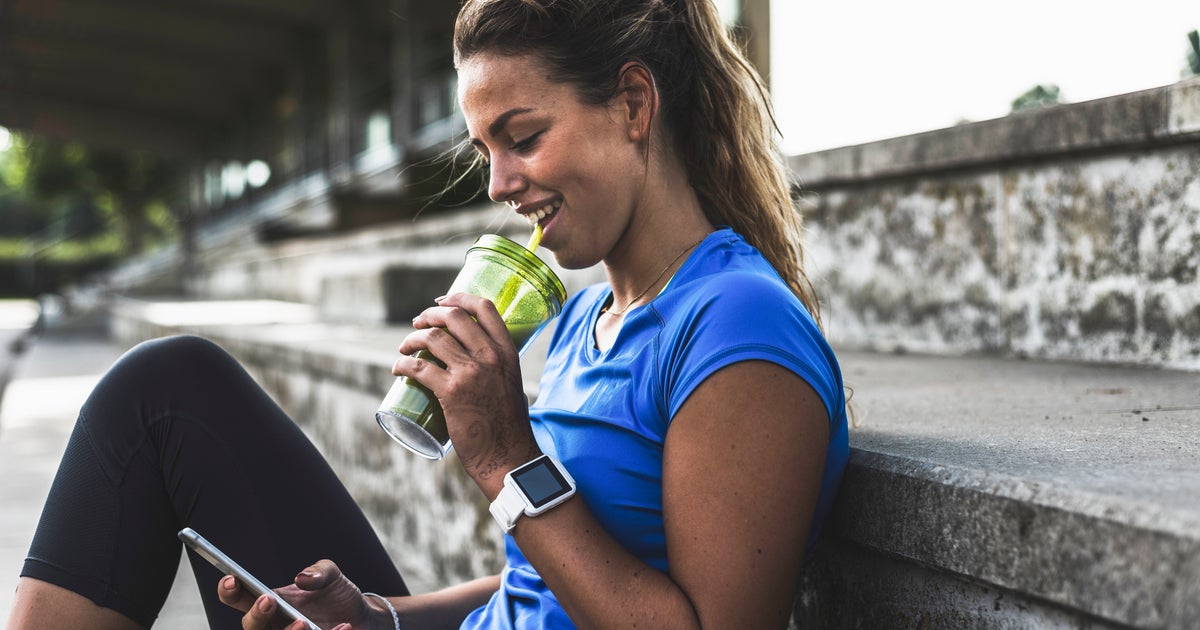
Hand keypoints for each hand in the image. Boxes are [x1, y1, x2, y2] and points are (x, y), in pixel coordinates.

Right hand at [216, 559, 388, 629]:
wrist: (360, 616)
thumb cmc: (336, 595)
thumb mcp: (331, 575)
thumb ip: (319, 571)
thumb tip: (302, 578)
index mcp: (271, 602)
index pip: (240, 598)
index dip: (229, 590)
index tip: (232, 579)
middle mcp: (274, 624)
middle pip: (251, 627)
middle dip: (256, 615)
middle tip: (268, 600)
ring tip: (303, 622)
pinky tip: (343, 627)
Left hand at [395, 292, 539, 491]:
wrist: (508, 457)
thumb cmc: (508, 426)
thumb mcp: (511, 384)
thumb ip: (496, 368)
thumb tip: (473, 360)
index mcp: (508, 352)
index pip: (484, 308)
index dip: (459, 297)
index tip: (442, 301)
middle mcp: (490, 357)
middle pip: (453, 317)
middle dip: (429, 315)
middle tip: (418, 324)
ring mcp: (470, 372)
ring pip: (432, 338)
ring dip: (411, 339)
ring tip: (405, 348)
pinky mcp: (451, 392)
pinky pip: (418, 368)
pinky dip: (403, 364)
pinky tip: (398, 368)